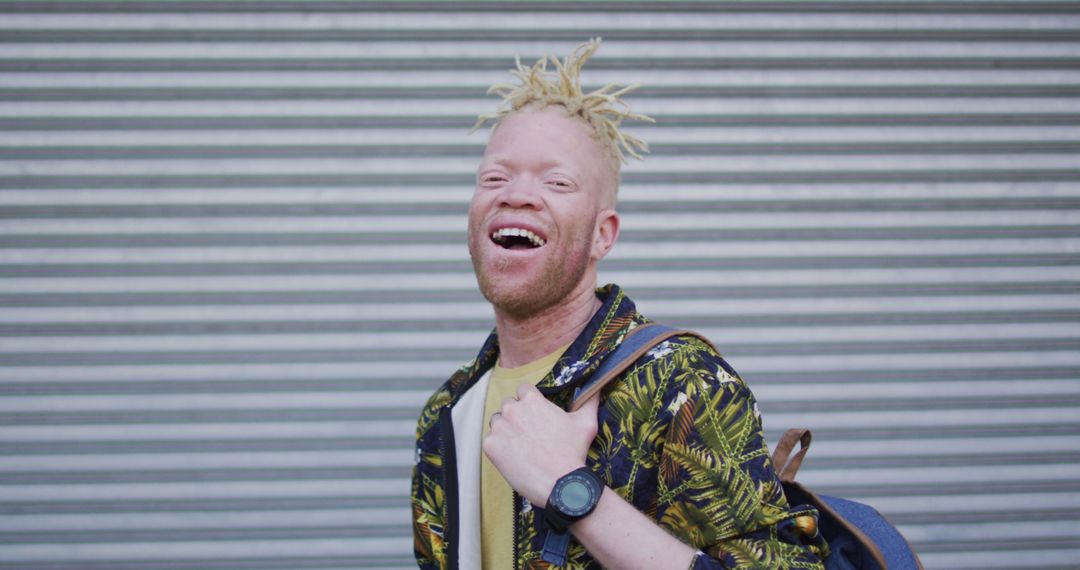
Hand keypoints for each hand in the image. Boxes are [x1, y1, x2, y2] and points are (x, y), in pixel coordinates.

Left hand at [483, 383, 600, 506]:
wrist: (560, 483)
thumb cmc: (574, 452)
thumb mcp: (586, 423)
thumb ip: (589, 401)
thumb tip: (597, 388)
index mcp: (532, 399)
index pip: (523, 390)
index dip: (529, 402)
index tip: (535, 416)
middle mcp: (512, 409)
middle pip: (508, 405)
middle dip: (516, 416)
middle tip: (529, 434)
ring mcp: (499, 428)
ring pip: (497, 423)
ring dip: (505, 431)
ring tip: (521, 447)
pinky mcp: (490, 446)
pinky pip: (490, 442)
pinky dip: (499, 449)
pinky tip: (514, 459)